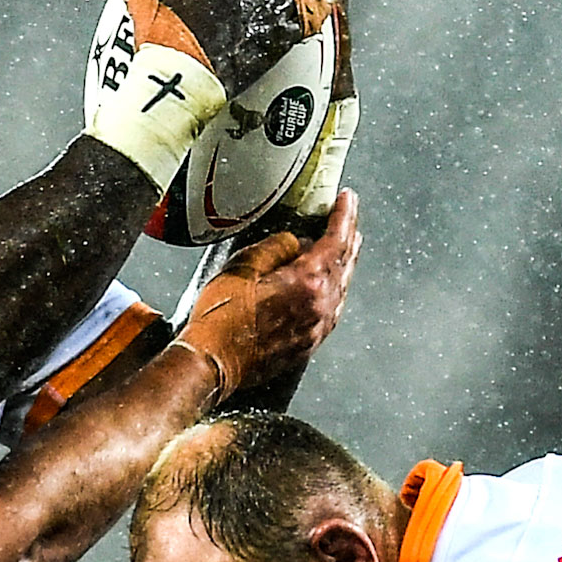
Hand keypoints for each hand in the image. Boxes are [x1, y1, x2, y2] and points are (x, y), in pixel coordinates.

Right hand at [174, 189, 360, 398]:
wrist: (212, 363)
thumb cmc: (220, 319)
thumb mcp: (242, 266)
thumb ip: (276, 247)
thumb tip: (294, 241)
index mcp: (308, 282)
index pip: (336, 240)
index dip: (343, 215)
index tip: (347, 198)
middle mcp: (320, 306)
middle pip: (345, 264)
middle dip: (348, 237)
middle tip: (348, 218)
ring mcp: (316, 329)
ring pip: (341, 289)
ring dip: (343, 265)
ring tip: (341, 248)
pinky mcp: (307, 345)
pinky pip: (331, 310)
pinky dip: (333, 291)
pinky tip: (326, 286)